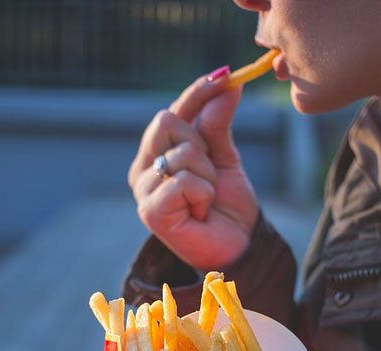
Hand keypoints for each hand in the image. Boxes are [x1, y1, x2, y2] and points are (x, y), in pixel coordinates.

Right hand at [128, 72, 258, 268]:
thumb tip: (227, 82)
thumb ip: (218, 123)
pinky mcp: (150, 212)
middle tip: (211, 175)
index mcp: (156, 153)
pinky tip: (200, 213)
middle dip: (202, 144)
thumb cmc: (227, 205)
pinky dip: (203, 194)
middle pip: (167, 121)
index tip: (226, 74)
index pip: (172, 111)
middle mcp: (143, 168)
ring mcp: (142, 190)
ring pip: (181, 152)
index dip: (196, 92)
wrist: (238, 246)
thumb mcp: (226, 157)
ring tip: (207, 199)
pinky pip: (184, 180)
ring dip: (208, 175)